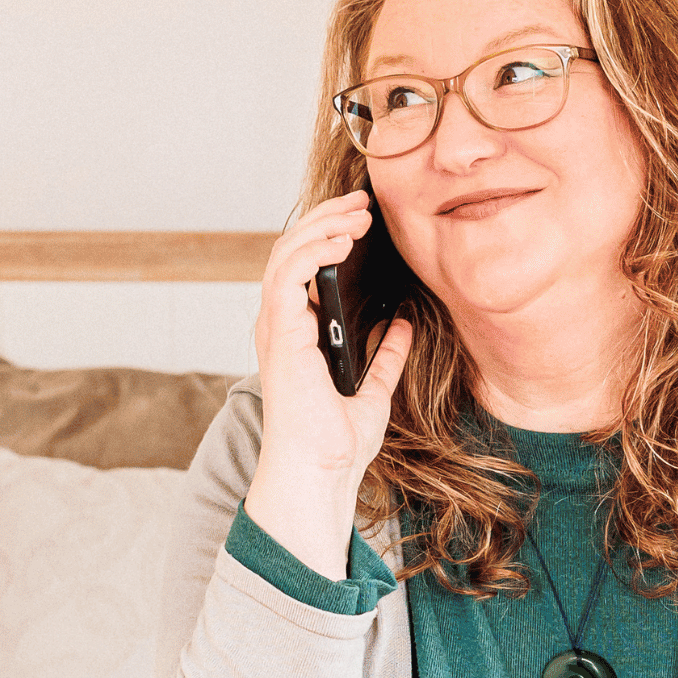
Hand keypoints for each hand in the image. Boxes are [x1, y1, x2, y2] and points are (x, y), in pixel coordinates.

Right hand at [247, 190, 414, 578]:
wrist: (321, 473)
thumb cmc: (337, 444)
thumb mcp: (373, 391)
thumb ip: (385, 356)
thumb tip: (401, 324)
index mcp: (297, 334)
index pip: (305, 268)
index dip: (330, 236)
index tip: (365, 220)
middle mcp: (281, 325)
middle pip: (293, 250)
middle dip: (327, 219)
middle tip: (365, 204)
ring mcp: (277, 328)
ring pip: (287, 253)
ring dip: (323, 226)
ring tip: (358, 215)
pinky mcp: (280, 334)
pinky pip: (289, 275)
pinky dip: (315, 251)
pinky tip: (344, 241)